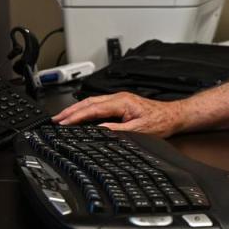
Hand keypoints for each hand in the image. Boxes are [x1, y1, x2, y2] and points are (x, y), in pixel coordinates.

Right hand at [52, 92, 184, 137]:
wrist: (173, 116)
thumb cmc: (160, 122)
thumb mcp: (138, 130)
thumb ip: (117, 130)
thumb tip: (98, 130)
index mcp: (122, 102)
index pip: (93, 109)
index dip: (76, 116)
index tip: (63, 123)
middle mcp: (119, 98)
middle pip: (89, 102)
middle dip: (70, 110)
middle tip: (55, 119)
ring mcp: (119, 99)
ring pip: (92, 102)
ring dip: (77, 109)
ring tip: (62, 117)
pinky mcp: (121, 103)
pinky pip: (98, 104)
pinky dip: (86, 109)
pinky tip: (80, 115)